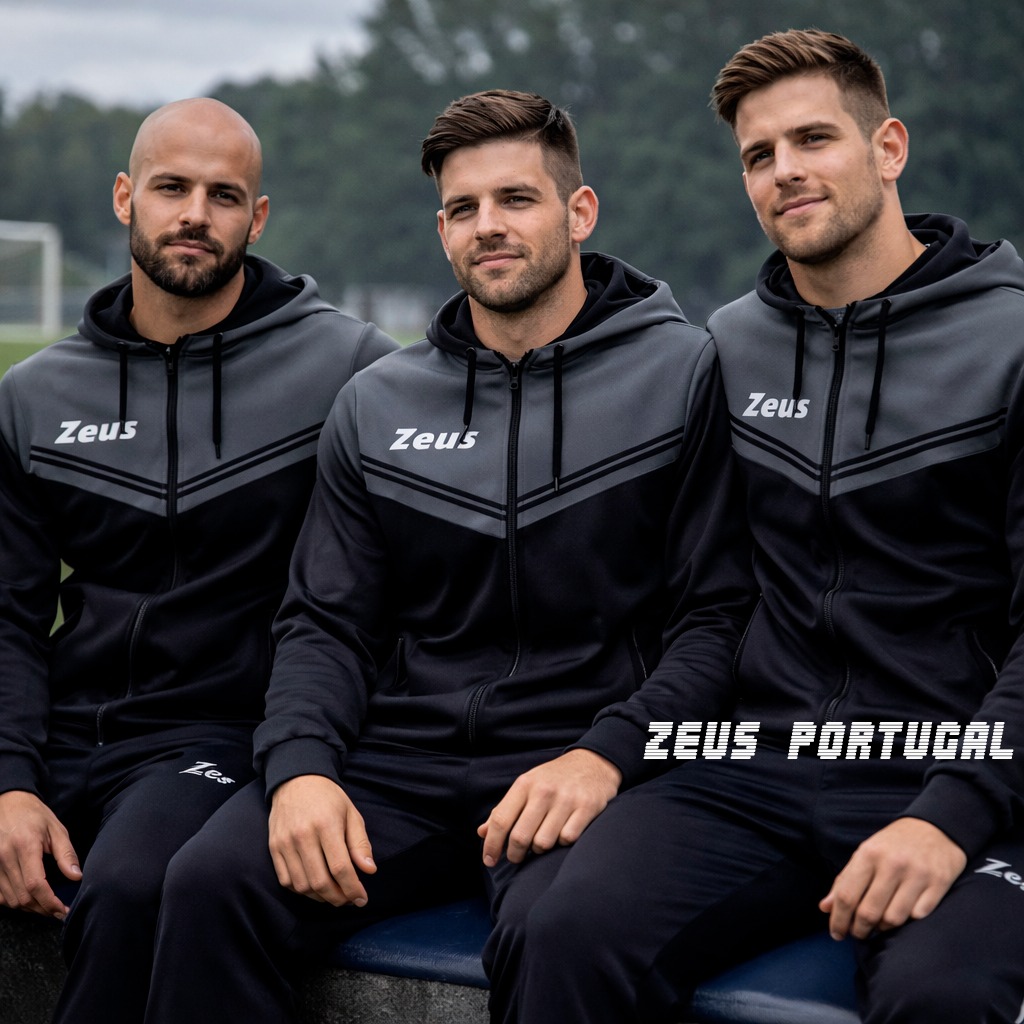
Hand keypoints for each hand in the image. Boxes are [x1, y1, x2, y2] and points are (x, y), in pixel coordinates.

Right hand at [0, 790, 79, 919]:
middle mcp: (5, 858)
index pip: (35, 885)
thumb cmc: (34, 815)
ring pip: (10, 900)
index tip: (62, 910)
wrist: (7, 803)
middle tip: (58, 910)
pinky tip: (28, 899)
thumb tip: (76, 876)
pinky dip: (14, 902)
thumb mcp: (56, 829)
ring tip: (46, 906)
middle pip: (22, 897)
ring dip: (29, 908)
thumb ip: (66, 854)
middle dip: (42, 908)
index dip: (49, 902)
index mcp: (25, 846)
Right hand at [268, 775, 375, 906]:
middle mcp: (303, 835)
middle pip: (320, 882)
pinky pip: (286, 880)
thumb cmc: (329, 798)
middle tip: (349, 900)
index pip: (340, 868)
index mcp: (327, 825)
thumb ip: (360, 843)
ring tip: (334, 894)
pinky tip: (314, 887)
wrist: (296, 780)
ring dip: (320, 897)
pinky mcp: (274, 847)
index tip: (362, 899)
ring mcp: (285, 843)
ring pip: (302, 885)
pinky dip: (301, 890)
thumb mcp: (351, 813)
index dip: (352, 888)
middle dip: (338, 898)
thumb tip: (369, 871)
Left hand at [478, 749, 621, 866]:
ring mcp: (566, 799)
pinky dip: (562, 842)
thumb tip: (483, 833)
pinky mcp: (587, 807)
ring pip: (543, 843)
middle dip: (515, 854)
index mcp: (525, 784)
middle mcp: (544, 791)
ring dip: (540, 849)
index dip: (492, 844)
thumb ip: (504, 809)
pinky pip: (567, 839)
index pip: (501, 820)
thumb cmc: (553, 779)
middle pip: (520, 837)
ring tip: (542, 841)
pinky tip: (562, 833)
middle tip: (517, 857)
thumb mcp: (526, 786)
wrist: (592, 763)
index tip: (489, 860)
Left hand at [820, 817, 966, 939]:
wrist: (936, 827)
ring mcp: (917, 874)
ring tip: (879, 925)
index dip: (838, 919)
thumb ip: (845, 880)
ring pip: (893, 919)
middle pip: (868, 912)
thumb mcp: (866, 853)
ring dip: (883, 929)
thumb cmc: (894, 844)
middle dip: (859, 930)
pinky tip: (902, 916)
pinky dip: (907, 922)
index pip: (847, 895)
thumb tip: (824, 908)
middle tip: (857, 933)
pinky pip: (918, 916)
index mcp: (869, 854)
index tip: (836, 933)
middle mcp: (892, 864)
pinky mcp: (938, 884)